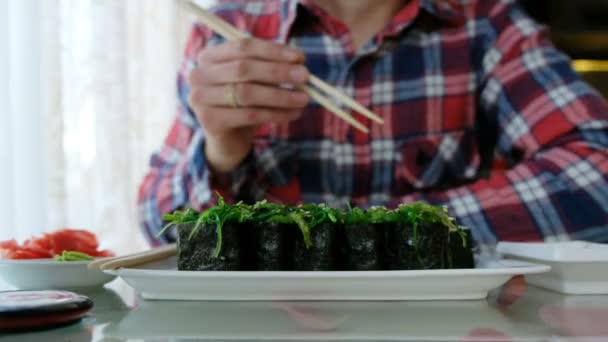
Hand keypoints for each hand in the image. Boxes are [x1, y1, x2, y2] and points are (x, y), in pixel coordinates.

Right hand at [188, 38, 310, 171]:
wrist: (229, 140)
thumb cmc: (245, 104)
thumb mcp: (256, 82)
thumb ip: (272, 68)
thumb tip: (299, 61)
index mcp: (209, 56)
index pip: (244, 46)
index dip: (274, 51)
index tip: (300, 57)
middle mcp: (199, 75)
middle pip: (244, 68)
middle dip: (279, 71)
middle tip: (305, 77)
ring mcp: (200, 98)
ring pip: (247, 92)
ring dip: (280, 95)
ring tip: (304, 99)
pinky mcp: (210, 121)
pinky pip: (249, 114)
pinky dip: (275, 113)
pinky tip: (293, 114)